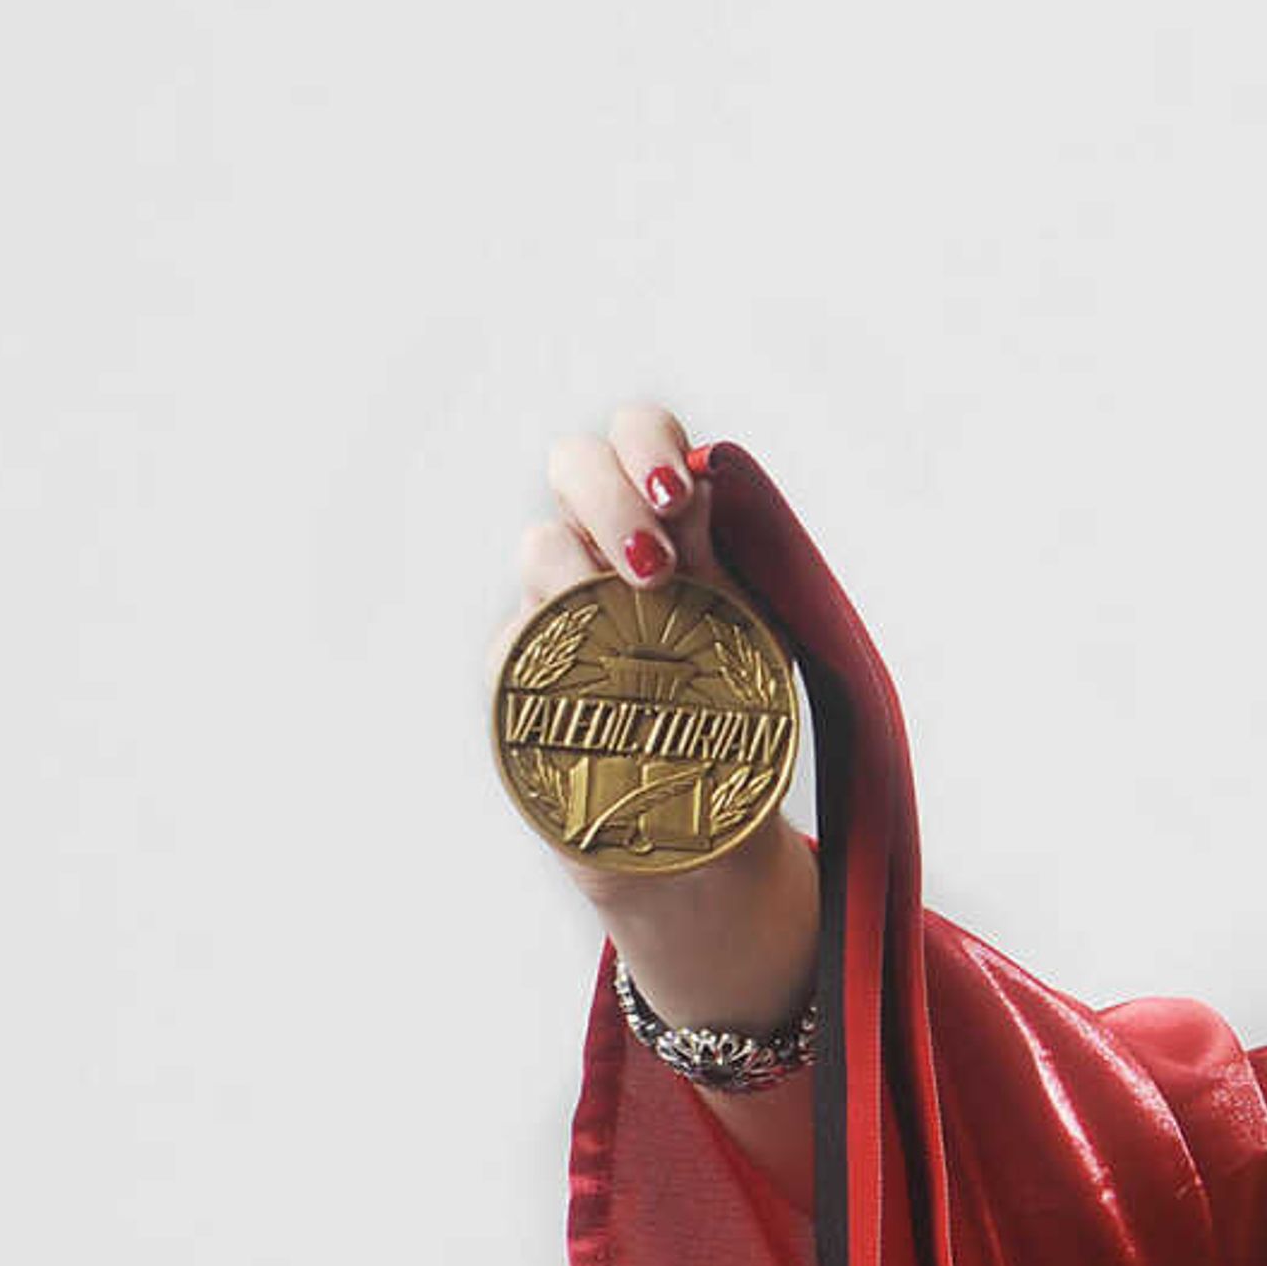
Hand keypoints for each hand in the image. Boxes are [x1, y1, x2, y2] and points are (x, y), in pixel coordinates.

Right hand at [495, 404, 806, 940]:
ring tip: (623, 617)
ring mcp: (557, 603)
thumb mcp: (751, 635)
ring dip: (579, 567)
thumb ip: (723, 559)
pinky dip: (547, 643)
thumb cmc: (738, 719)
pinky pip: (515, 633)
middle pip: (573, 461)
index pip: (641, 437)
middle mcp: (603, 546)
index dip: (648, 444)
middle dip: (610, 495)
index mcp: (667, 521)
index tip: (679, 497)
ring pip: (540, 541)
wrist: (703, 828)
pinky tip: (584, 682)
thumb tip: (707, 480)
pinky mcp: (522, 667)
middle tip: (654, 565)